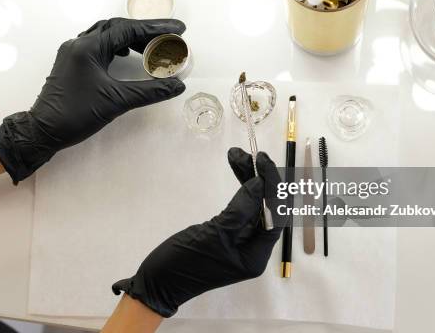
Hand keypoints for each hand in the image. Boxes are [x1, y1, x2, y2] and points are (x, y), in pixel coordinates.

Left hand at [0, 18, 185, 183]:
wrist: (42, 131)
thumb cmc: (76, 115)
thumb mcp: (117, 102)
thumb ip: (149, 91)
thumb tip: (177, 86)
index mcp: (89, 48)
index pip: (128, 29)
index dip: (156, 27)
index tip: (179, 28)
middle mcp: (79, 44)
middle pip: (117, 28)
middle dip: (145, 31)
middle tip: (168, 37)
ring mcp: (73, 52)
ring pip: (106, 35)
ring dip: (130, 38)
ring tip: (152, 47)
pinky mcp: (71, 62)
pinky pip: (97, 45)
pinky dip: (116, 46)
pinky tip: (126, 55)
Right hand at [112, 148, 282, 317]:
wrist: (156, 282)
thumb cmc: (185, 263)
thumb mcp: (215, 235)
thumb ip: (241, 210)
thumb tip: (260, 185)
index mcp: (256, 253)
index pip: (277, 215)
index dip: (273, 186)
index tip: (262, 161)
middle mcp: (253, 246)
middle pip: (267, 206)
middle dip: (260, 178)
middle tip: (248, 153)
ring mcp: (240, 238)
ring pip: (253, 202)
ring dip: (248, 177)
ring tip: (236, 154)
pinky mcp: (226, 231)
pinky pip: (240, 205)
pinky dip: (238, 186)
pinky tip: (236, 168)